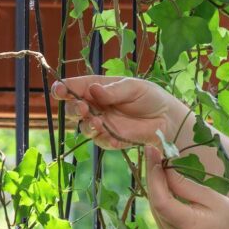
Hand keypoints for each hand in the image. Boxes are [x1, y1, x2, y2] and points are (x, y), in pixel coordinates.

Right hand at [53, 76, 189, 149]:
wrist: (168, 118)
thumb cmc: (150, 97)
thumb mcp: (133, 88)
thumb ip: (113, 91)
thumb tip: (93, 90)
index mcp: (97, 89)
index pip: (74, 88)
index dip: (63, 89)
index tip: (60, 91)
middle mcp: (96, 106)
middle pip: (72, 109)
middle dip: (72, 108)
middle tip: (83, 108)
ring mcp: (103, 124)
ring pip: (83, 127)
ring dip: (87, 125)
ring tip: (98, 122)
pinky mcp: (112, 139)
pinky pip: (101, 141)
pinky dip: (103, 138)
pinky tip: (110, 135)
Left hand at [144, 146, 228, 228]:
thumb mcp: (213, 198)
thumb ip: (185, 185)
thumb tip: (163, 169)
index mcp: (188, 226)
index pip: (161, 200)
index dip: (154, 175)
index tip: (152, 151)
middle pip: (155, 202)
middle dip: (153, 176)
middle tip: (154, 151)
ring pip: (155, 207)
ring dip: (155, 184)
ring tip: (157, 161)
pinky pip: (160, 213)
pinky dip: (160, 195)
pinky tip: (163, 181)